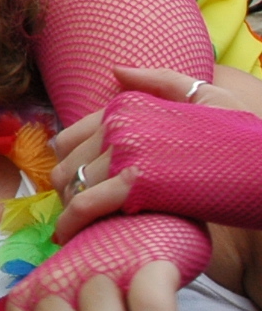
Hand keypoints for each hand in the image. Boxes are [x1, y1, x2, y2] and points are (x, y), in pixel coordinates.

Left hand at [52, 65, 261, 241]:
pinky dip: (73, 223)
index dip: (68, 167)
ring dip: (70, 212)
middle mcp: (119, 125)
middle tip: (78, 216)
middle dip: (68, 194)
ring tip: (77, 230)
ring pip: (72, 187)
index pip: (67, 139)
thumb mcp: (206, 96)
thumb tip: (116, 72)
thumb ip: (159, 82)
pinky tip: (72, 238)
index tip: (74, 186)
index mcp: (127, 107)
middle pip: (66, 166)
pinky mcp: (139, 183)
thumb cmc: (243, 134)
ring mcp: (127, 152)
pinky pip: (87, 205)